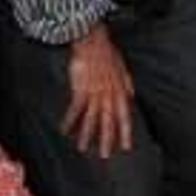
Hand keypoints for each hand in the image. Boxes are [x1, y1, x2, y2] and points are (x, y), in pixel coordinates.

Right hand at [63, 25, 134, 157]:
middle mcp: (109, 94)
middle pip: (108, 120)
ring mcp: (95, 92)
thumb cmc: (107, 52)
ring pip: (91, 117)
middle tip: (104, 155)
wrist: (93, 41)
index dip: (125, 131)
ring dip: (86, 134)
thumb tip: (131, 95)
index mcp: (120, 89)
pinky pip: (75, 109)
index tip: (126, 146)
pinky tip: (64, 129)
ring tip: (81, 148)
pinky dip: (70, 120)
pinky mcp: (81, 89)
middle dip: (106, 138)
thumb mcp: (122, 67)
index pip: (124, 115)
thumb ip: (126, 83)